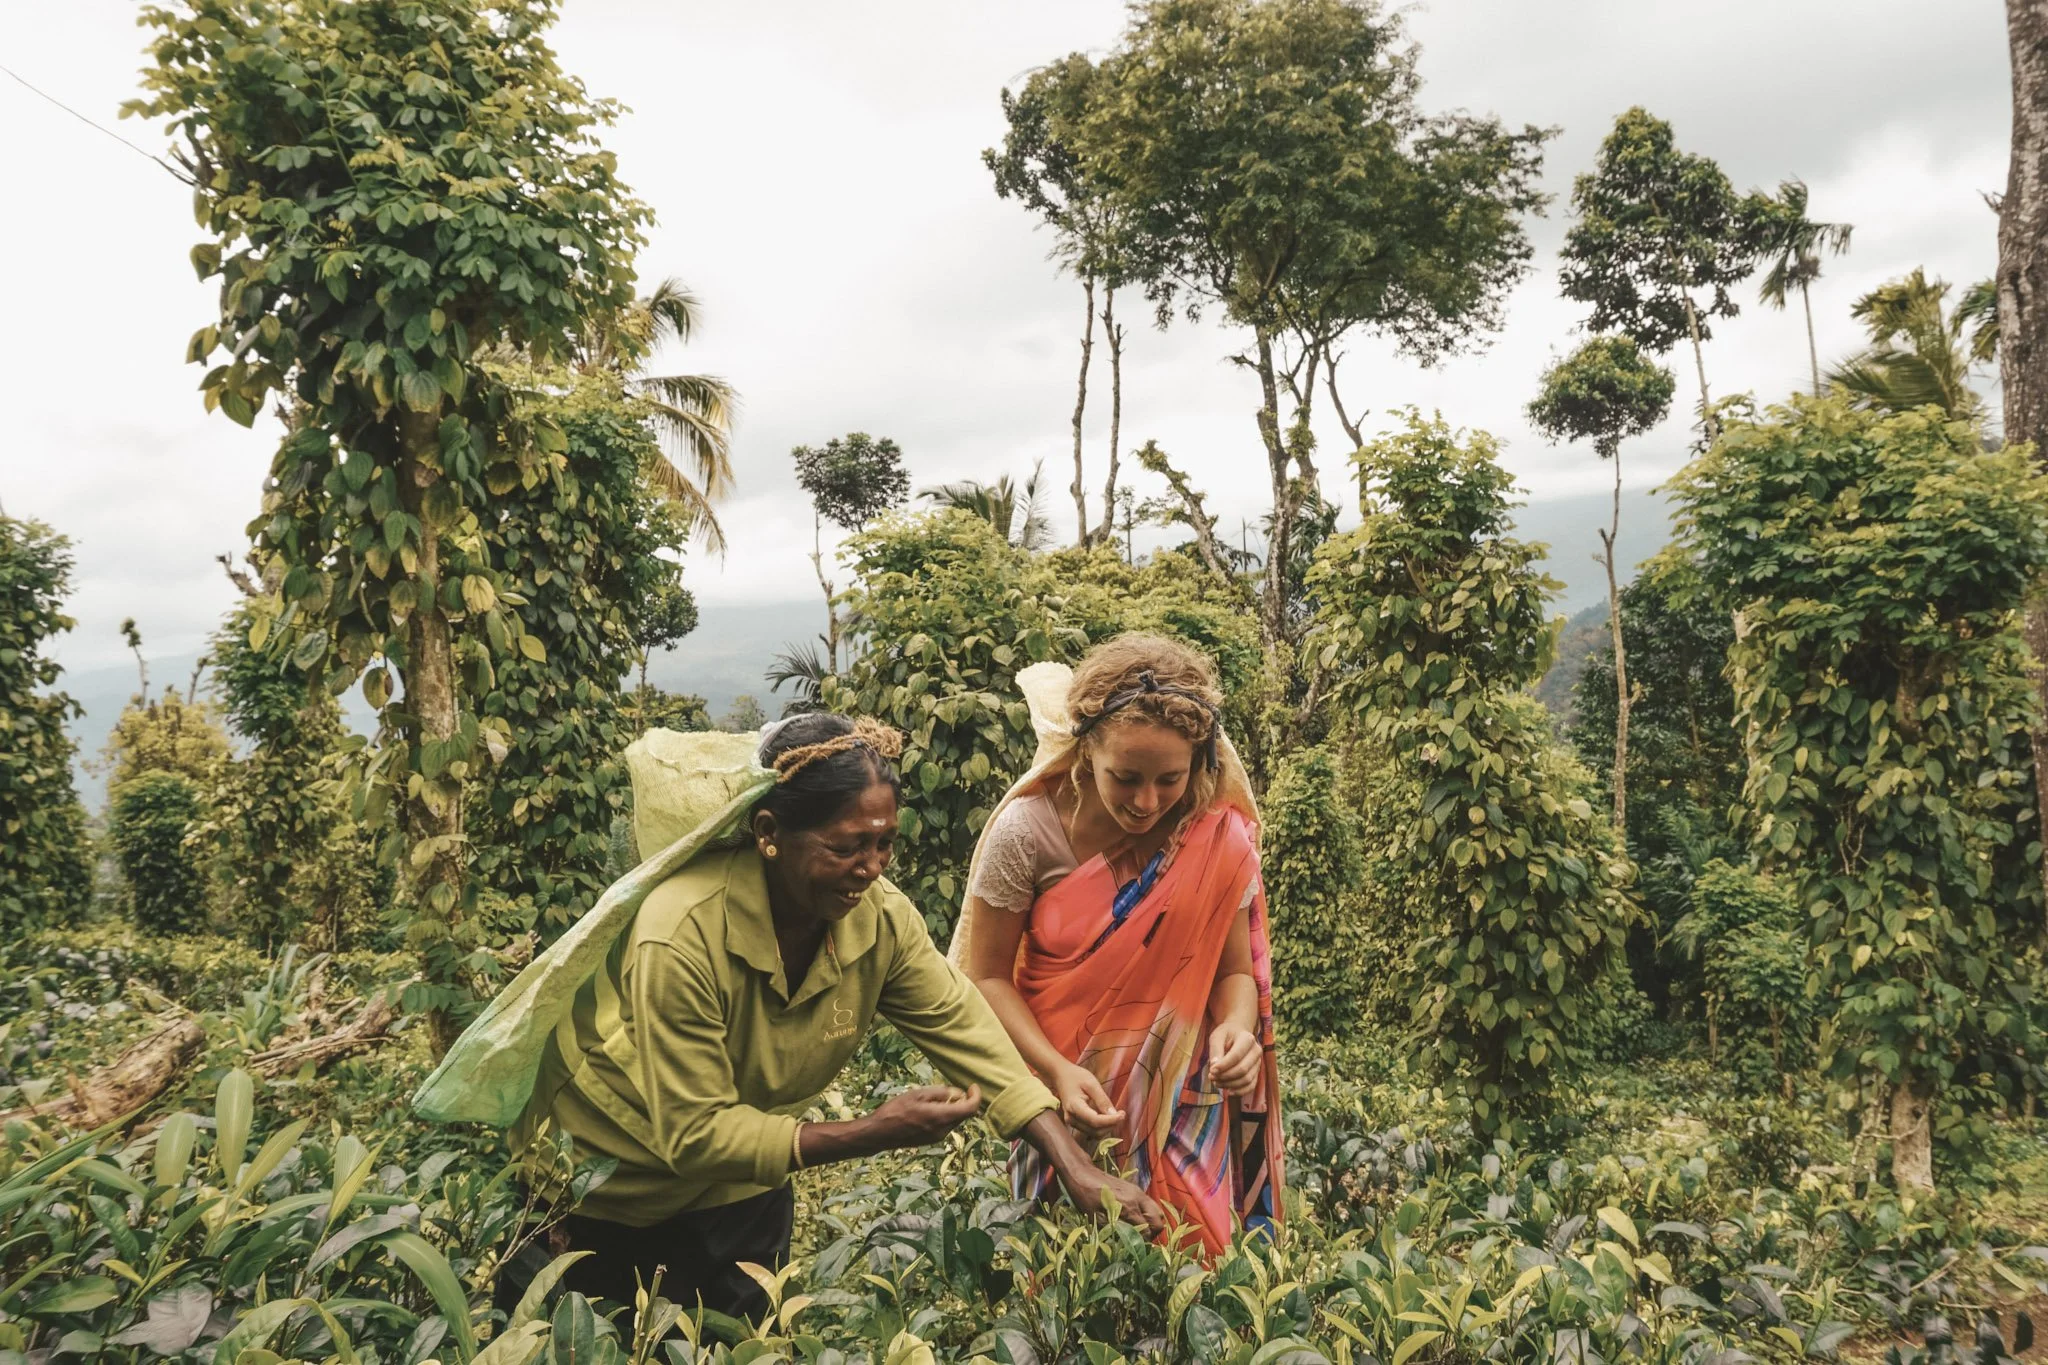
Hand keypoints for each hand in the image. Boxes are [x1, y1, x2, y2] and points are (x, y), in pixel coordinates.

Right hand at [864, 1084, 980, 1150]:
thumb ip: (941, 1093)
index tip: (972, 1086)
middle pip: (963, 1115)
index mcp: (942, 1117)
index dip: (976, 1096)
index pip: (970, 1109)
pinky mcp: (930, 1140)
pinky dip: (944, 1115)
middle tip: (950, 1089)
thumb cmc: (896, 1110)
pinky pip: (944, 1125)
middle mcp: (943, 1131)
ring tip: (932, 1099)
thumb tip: (958, 1093)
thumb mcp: (918, 1094)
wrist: (879, 1133)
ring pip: (954, 1120)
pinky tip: (927, 1109)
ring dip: (952, 1108)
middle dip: (963, 1101)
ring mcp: (937, 1137)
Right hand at [1051, 1062, 1124, 1137]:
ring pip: (1094, 1133)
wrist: (1061, 1076)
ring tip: (1115, 1114)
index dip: (1111, 1121)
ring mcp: (1072, 1122)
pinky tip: (1107, 1116)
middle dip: (1111, 1125)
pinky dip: (1102, 1127)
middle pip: (1095, 1130)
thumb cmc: (1076, 1077)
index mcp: (1074, 1107)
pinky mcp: (1075, 1123)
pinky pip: (1091, 1131)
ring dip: (1107, 1127)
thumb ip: (1102, 1100)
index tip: (1123, 1114)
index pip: (1095, 1121)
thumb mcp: (1092, 1084)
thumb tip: (1114, 1115)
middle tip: (1121, 1113)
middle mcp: (1071, 1118)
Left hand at [1060, 1164, 1167, 1237]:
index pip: (1147, 1230)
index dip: (1143, 1242)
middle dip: (1153, 1233)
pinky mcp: (1135, 1188)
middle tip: (1140, 1240)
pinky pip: (1150, 1204)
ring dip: (1152, 1223)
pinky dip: (1148, 1214)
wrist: (1082, 1172)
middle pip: (1158, 1221)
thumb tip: (1127, 1242)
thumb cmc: (1085, 1196)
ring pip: (1157, 1211)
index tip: (1135, 1248)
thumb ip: (1114, 1230)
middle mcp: (1137, 1198)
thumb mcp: (1096, 1218)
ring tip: (1140, 1231)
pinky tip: (1135, 1220)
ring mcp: (1138, 1192)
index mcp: (1128, 1206)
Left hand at [1208, 1021, 1261, 1097]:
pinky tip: (1229, 1091)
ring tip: (1216, 1083)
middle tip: (1211, 1077)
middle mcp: (1256, 1051)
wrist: (1238, 1033)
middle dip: (1225, 1076)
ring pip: (1247, 1079)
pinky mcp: (1257, 1072)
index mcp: (1247, 1038)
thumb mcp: (1217, 1037)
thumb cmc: (1226, 1035)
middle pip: (1242, 1069)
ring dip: (1230, 1084)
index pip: (1236, 1056)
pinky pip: (1251, 1086)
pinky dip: (1240, 1091)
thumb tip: (1214, 1069)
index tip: (1211, 1071)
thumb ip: (1215, 1051)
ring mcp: (1258, 1062)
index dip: (1223, 1066)